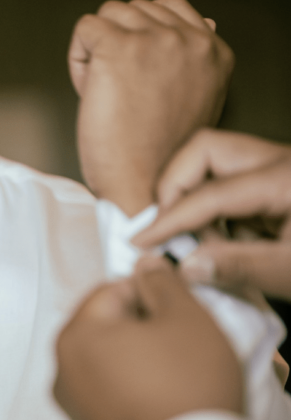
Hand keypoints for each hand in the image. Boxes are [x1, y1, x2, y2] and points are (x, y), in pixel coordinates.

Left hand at [53, 262, 242, 419]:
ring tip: (176, 372)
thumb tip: (148, 269)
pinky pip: (112, 394)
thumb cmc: (185, 395)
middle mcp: (62, 370)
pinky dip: (135, 389)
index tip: (175, 307)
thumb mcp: (185, 317)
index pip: (112, 290)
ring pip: (110, 361)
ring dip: (140, 359)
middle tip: (180, 341)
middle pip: (106, 327)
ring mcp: (73, 407)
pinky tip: (165, 398)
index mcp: (75, 335)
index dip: (151, 293)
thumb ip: (162, 282)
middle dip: (143, 327)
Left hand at [69, 0, 233, 215]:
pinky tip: (91, 90)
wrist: (143, 188)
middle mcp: (190, 41)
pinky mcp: (119, 49)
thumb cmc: (160, 156)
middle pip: (135, 10)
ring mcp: (155, 42)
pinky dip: (79, 59)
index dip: (143, 43)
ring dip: (97, 51)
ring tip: (108, 92)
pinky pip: (85, 29)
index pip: (169, 9)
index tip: (141, 83)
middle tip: (124, 94)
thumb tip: (202, 22)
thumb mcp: (195, 99)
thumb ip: (194, 60)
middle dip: (119, 45)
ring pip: (108, 15)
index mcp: (214, 52)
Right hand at [133, 129, 290, 300]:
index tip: (142, 240)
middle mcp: (281, 163)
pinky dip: (220, 216)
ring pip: (217, 166)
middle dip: (175, 186)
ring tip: (207, 250)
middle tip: (167, 228)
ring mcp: (281, 171)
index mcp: (285, 178)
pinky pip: (235, 188)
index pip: (209, 193)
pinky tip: (228, 248)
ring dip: (199, 203)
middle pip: (205, 151)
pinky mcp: (282, 187)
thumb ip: (239, 268)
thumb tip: (188, 266)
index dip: (170, 219)